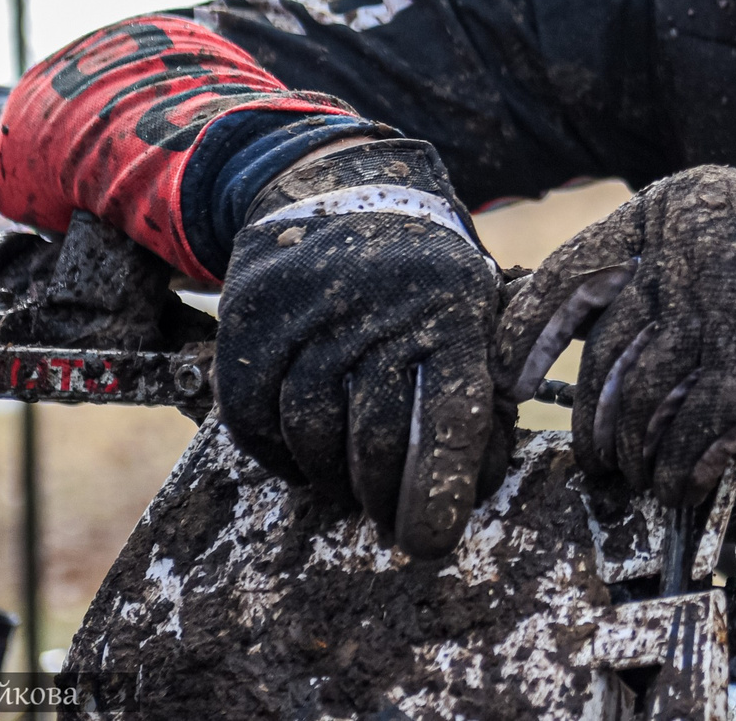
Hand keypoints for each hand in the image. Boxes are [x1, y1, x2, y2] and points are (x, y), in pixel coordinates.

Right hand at [215, 139, 509, 556]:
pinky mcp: (251, 312)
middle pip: (376, 432)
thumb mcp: (475, 315)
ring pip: (311, 429)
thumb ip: (484, 395)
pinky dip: (280, 455)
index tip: (431, 542)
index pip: (450, 409)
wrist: (347, 193)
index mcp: (454, 305)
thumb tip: (476, 488)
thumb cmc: (428, 286)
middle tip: (394, 524)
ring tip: (350, 487)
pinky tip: (305, 460)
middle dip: (384, 495)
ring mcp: (310, 302)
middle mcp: (381, 299)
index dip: (442, 484)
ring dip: (331, 477)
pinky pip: (255, 417)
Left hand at [495, 149, 735, 501]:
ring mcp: (726, 301)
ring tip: (636, 474)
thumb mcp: (720, 223)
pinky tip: (679, 482)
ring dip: (636, 448)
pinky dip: (685, 461)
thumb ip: (661, 269)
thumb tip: (597, 346)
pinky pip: (702, 420)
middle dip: (592, 415)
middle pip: (608, 350)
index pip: (572, 273)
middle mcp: (688, 252)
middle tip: (591, 453)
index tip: (511, 373)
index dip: (531, 330)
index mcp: (667, 213)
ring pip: (647, 391)